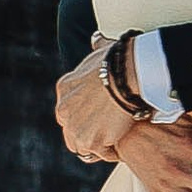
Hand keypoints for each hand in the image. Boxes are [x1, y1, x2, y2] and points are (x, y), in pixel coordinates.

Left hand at [54, 45, 134, 161]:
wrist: (128, 75)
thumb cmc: (119, 61)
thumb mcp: (101, 51)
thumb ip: (96, 47)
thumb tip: (96, 38)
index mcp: (64, 89)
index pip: (69, 110)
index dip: (86, 114)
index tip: (101, 114)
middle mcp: (64, 110)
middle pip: (72, 131)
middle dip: (88, 133)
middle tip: (109, 129)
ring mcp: (75, 127)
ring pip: (83, 146)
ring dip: (99, 144)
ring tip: (116, 138)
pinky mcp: (90, 141)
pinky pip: (101, 153)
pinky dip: (112, 151)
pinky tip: (123, 140)